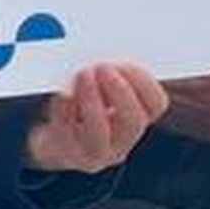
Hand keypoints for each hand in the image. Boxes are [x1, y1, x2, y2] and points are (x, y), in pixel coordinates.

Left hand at [26, 60, 165, 176]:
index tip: (123, 63)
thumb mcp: (99, 88)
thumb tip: (105, 54)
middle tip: (102, 68)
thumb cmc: (81, 105)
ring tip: (82, 75)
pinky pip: (67, 130)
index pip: (156, 105)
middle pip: (133, 122)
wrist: (54, 141)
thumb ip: (109, 74)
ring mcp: (95, 153)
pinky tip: (61, 92)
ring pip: (99, 131)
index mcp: (137, 120)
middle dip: (119, 92)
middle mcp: (122, 142)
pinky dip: (64, 107)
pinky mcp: (68, 155)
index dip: (143, 83)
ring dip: (91, 99)